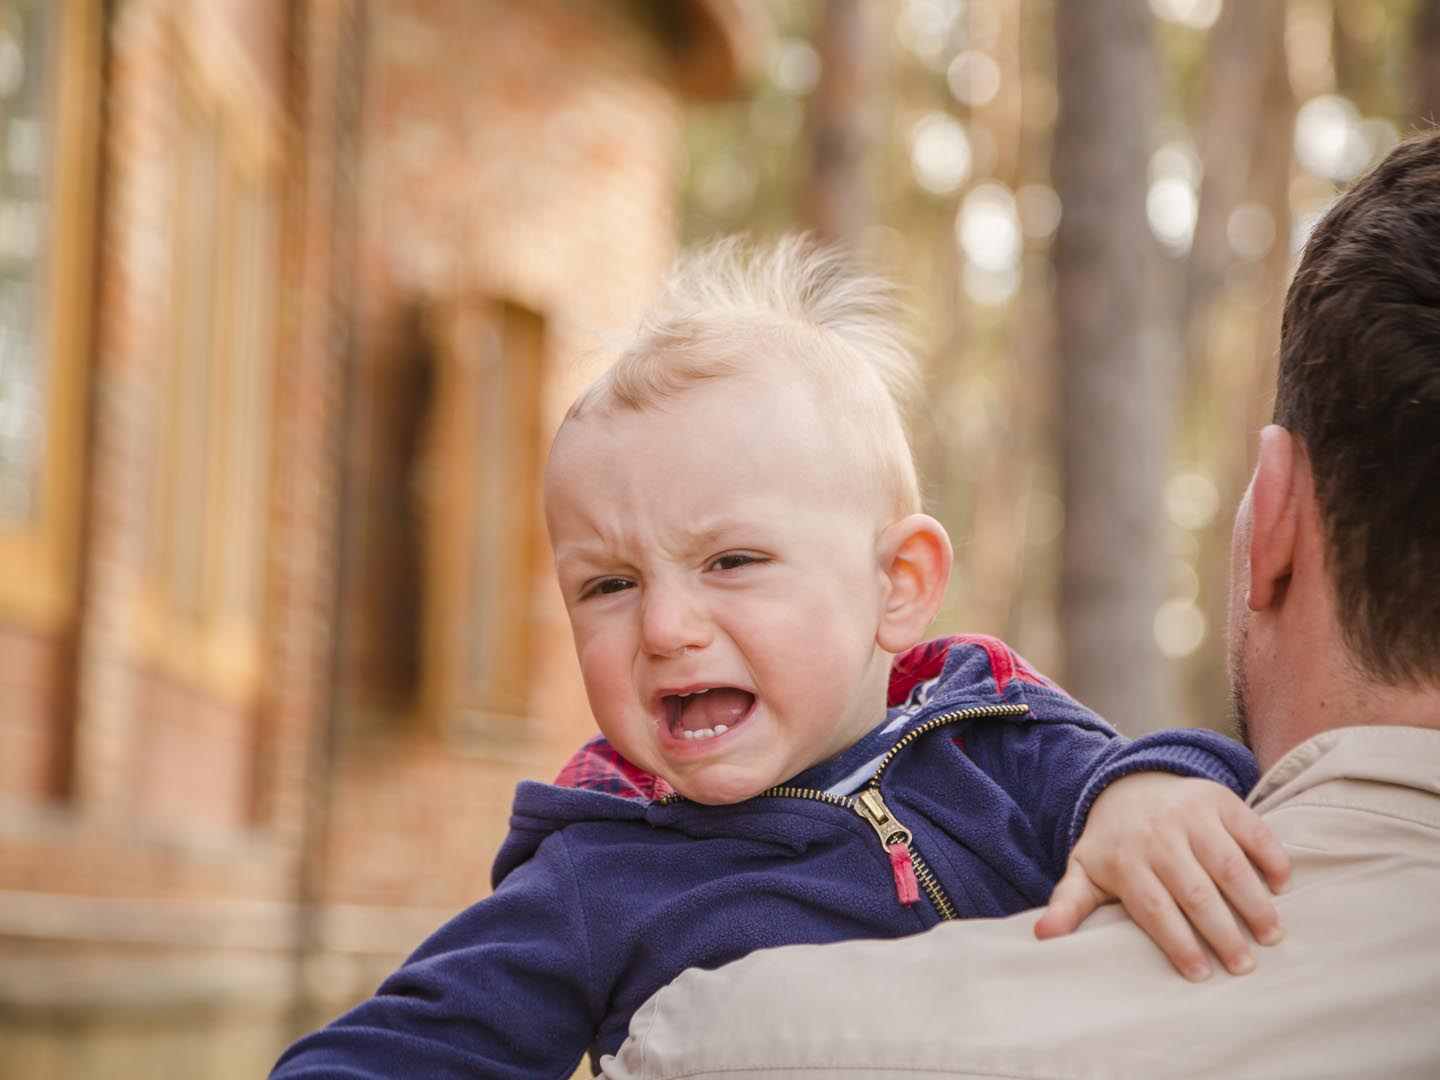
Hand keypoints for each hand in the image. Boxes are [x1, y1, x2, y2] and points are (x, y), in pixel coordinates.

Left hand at [1033, 773, 1290, 980]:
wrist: (1129, 785)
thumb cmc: (1113, 844)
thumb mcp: (1084, 870)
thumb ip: (1069, 904)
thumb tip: (1044, 936)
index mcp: (1125, 859)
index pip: (1154, 908)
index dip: (1177, 942)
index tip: (1199, 975)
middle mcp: (1158, 835)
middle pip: (1194, 891)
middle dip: (1221, 932)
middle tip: (1244, 967)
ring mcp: (1190, 814)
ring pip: (1227, 863)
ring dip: (1253, 901)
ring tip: (1271, 936)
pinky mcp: (1218, 800)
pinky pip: (1251, 830)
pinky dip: (1270, 857)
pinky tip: (1283, 886)